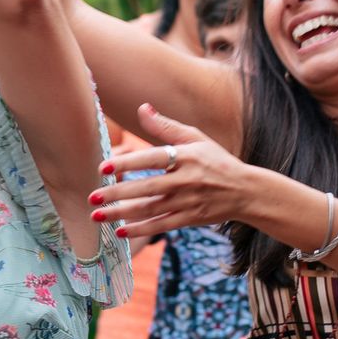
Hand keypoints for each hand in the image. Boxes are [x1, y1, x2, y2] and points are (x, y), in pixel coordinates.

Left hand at [90, 104, 251, 239]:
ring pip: (150, 210)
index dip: (128, 163)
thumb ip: (165, 126)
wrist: (245, 191)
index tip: (103, 167)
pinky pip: (161, 226)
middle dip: (117, 194)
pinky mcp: (190, 219)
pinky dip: (140, 229)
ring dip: (122, 214)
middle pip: (147, 188)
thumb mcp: (195, 138)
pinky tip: (120, 231)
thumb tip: (142, 107)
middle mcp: (187, 180)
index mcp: (187, 157)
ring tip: (97, 216)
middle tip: (92, 197)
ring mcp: (188, 202)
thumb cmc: (216, 160)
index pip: (152, 159)